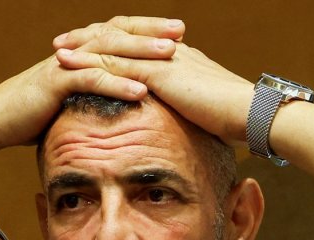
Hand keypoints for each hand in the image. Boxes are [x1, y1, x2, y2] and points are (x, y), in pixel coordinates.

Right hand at [0, 17, 184, 151]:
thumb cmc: (33, 114)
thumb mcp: (71, 100)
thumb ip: (95, 94)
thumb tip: (122, 102)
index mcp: (81, 52)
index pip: (119, 32)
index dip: (147, 30)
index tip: (178, 33)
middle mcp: (75, 51)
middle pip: (118, 33)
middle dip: (151, 31)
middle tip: (181, 31)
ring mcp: (65, 64)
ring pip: (108, 51)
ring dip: (141, 52)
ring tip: (171, 54)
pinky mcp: (55, 83)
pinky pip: (90, 79)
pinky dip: (117, 83)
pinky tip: (141, 90)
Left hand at [53, 19, 256, 144]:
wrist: (256, 115)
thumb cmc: (242, 123)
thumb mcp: (211, 115)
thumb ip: (195, 115)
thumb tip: (190, 130)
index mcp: (181, 59)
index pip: (139, 45)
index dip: (113, 45)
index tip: (93, 50)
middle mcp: (169, 51)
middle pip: (121, 35)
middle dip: (90, 38)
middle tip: (64, 42)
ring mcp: (162, 59)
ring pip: (112, 44)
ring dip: (82, 46)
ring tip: (57, 50)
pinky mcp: (158, 71)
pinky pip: (114, 63)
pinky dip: (88, 62)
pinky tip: (67, 66)